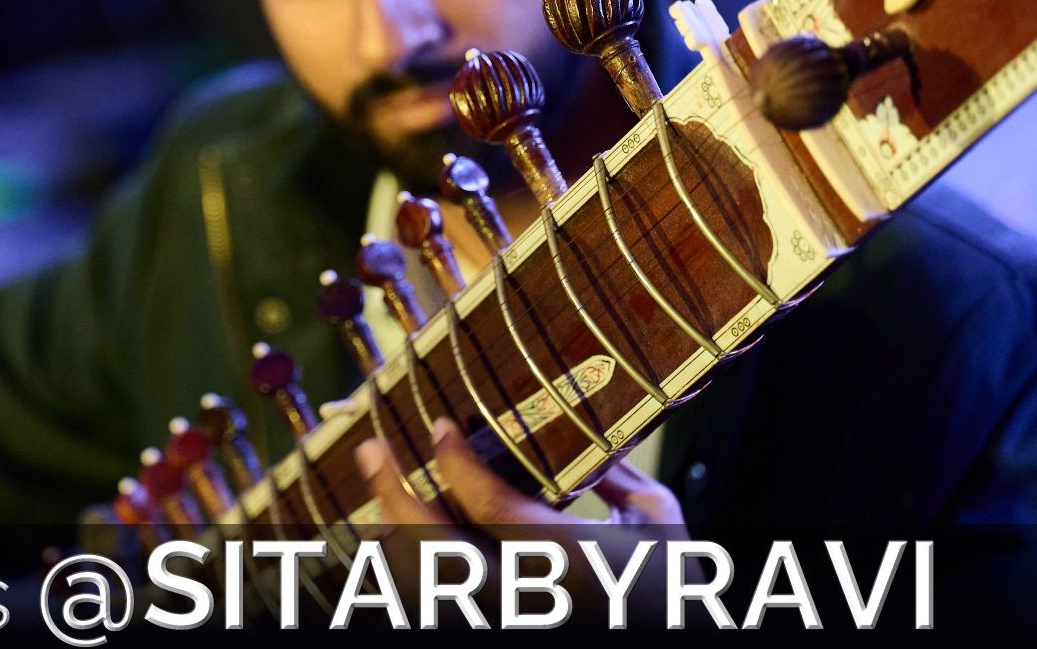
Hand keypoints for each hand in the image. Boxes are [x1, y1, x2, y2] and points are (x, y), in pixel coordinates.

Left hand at [354, 417, 688, 627]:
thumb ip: (619, 471)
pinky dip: (410, 569)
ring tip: (381, 490)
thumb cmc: (671, 593)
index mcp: (577, 561)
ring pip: (423, 584)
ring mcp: (507, 621)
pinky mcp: (492, 628)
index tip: (439, 428)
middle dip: (394, 494)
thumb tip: (576, 419)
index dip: (455, 463)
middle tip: (373, 450)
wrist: (666, 639)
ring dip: (393, 532)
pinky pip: (435, 601)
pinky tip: (398, 539)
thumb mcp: (661, 524)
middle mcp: (532, 600)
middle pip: (436, 551)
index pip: (492, 507)